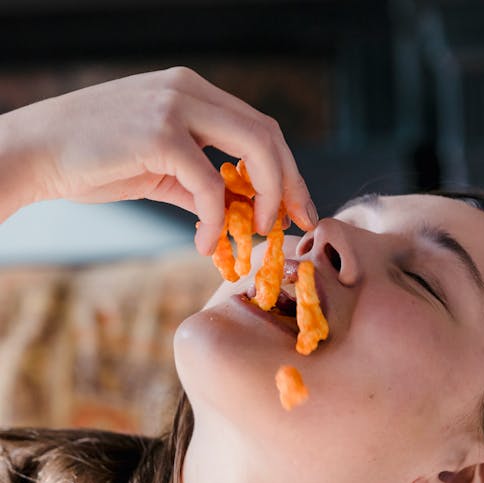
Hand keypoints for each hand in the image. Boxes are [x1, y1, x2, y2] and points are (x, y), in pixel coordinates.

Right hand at [5, 67, 317, 253]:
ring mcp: (176, 107)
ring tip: (257, 234)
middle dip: (290, 184)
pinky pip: (210, 185)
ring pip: (253, 150)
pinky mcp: (160, 134)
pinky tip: (206, 243)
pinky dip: (216, 220)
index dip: (286, 170)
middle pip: (268, 135)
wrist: (38, 152)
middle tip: (293, 224)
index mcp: (193, 93)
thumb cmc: (93, 161)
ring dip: (267, 198)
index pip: (260, 128)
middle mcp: (190, 91)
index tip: (297, 207)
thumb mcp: (157, 169)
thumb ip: (198, 185)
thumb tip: (235, 214)